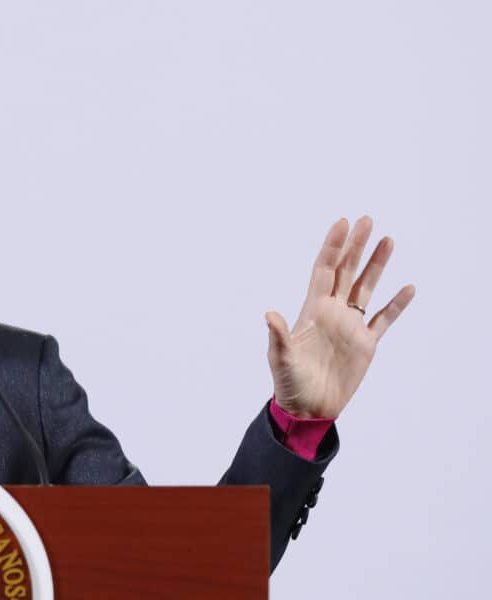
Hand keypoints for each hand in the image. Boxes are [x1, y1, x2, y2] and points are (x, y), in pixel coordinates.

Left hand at [266, 216, 414, 418]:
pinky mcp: (365, 344)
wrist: (308, 408)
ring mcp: (350, 326)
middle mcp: (332, 312)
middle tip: (367, 219)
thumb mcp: (280, 358)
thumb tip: (269, 315)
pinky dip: (396, 304)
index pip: (324, 270)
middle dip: (356, 246)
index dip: (333, 247)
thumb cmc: (289, 383)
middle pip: (346, 271)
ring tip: (388, 240)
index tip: (342, 223)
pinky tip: (408, 287)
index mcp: (312, 310)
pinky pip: (384, 319)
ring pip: (366, 288)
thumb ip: (278, 335)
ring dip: (377, 265)